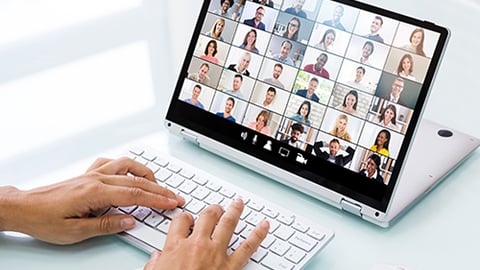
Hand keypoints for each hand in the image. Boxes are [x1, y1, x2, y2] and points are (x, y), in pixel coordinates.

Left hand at [0, 157, 183, 243]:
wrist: (25, 207)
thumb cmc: (45, 220)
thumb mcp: (76, 232)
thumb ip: (106, 225)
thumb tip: (130, 221)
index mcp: (96, 192)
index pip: (135, 195)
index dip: (157, 199)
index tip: (172, 203)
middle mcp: (97, 179)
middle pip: (137, 181)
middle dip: (159, 189)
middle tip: (175, 196)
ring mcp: (93, 174)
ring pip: (128, 167)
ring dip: (146, 174)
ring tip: (158, 183)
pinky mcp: (88, 174)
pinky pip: (112, 163)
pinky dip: (127, 166)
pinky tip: (131, 172)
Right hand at [144, 199, 268, 269]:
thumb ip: (155, 264)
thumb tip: (155, 258)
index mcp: (176, 247)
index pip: (181, 221)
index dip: (186, 218)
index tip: (188, 220)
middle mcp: (197, 245)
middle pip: (207, 216)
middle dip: (213, 209)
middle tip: (217, 208)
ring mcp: (216, 254)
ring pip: (228, 224)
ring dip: (234, 211)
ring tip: (239, 204)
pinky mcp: (230, 267)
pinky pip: (247, 247)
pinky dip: (258, 235)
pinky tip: (265, 226)